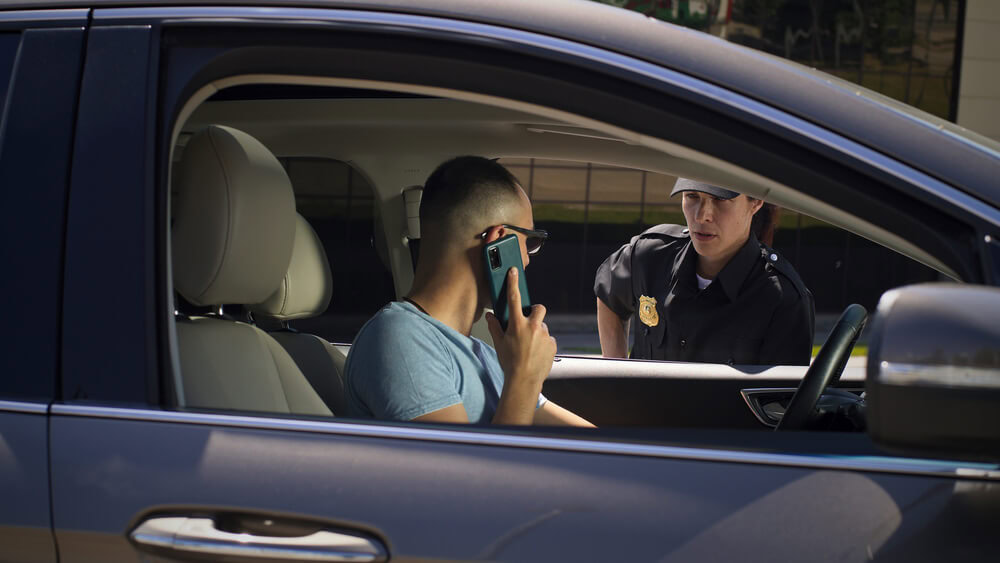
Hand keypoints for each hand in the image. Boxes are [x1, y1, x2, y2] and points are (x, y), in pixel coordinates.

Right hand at [486, 268, 556, 423]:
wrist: (524, 381)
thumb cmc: (510, 363)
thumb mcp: (499, 344)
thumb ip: (495, 327)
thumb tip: (491, 317)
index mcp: (517, 324)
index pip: (514, 298)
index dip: (513, 283)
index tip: (513, 271)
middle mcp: (533, 327)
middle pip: (539, 308)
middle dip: (535, 311)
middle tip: (528, 322)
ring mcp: (545, 335)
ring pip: (543, 326)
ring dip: (537, 331)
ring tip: (529, 346)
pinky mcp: (553, 344)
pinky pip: (548, 338)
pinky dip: (543, 343)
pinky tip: (536, 353)